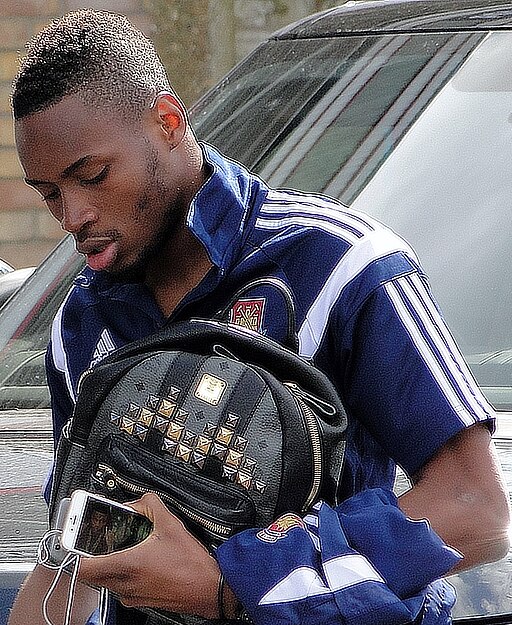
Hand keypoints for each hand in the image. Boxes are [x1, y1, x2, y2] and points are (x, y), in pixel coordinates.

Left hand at [78, 492, 220, 618]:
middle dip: (94, 555)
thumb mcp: (171, 524)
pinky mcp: (141, 602)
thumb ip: (150, 505)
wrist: (209, 589)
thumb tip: (138, 501)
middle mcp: (125, 584)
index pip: (82, 567)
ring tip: (124, 548)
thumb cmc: (191, 564)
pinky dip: (124, 575)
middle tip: (102, 539)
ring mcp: (132, 596)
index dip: (76, 553)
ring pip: (106, 582)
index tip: (78, 540)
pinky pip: (122, 588)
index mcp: (127, 565)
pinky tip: (141, 562)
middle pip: (92, 574)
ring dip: (109, 566)